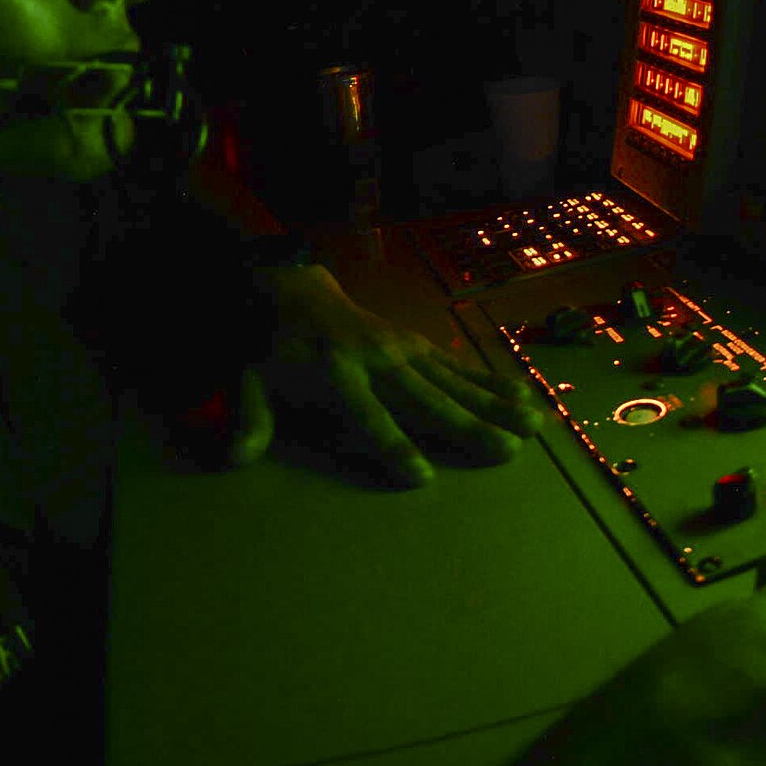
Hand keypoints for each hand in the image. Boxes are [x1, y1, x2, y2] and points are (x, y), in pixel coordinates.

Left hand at [230, 265, 541, 485]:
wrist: (291, 289)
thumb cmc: (270, 346)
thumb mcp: (247, 378)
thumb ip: (248, 417)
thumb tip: (233, 456)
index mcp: (336, 372)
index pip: (368, 416)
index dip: (394, 446)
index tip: (422, 476)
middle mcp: (377, 360)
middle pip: (426, 399)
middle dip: (467, 426)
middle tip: (505, 450)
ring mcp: (402, 349)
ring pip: (454, 382)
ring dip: (496, 405)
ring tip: (532, 426)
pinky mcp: (418, 345)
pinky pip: (459, 368)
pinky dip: (493, 383)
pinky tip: (525, 397)